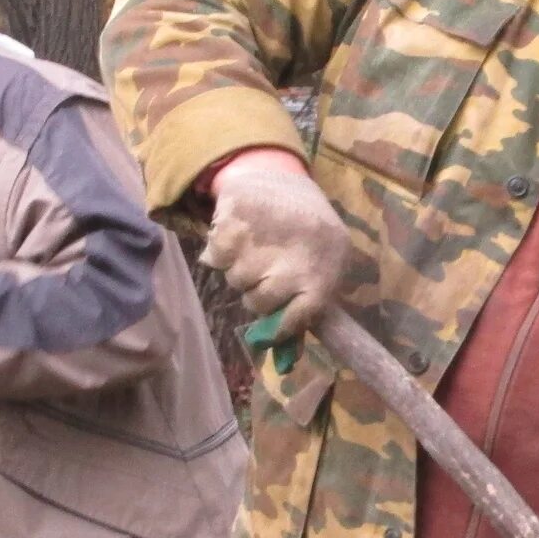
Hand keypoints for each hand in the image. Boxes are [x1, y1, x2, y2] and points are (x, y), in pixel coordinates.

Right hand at [203, 150, 349, 341]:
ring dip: (237, 268)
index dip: (279, 327)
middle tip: (263, 269)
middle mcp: (294, 262)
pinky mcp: (236, 221)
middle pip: (257, 302)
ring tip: (254, 246)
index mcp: (323, 274)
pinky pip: (214, 257)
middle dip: (255, 290)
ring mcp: (264, 242)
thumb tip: (284, 362)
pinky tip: (237, 233)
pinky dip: (219, 250)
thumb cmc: (306, 231)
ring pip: (234, 280)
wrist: (280, 175)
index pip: (295, 321)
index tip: (271, 322)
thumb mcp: (323, 265)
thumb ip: (305, 309)